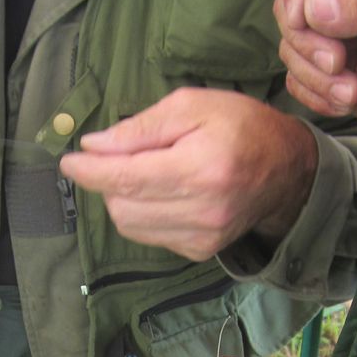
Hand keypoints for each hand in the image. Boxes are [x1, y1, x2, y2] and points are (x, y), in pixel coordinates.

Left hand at [58, 88, 316, 261]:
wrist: (288, 171)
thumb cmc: (240, 126)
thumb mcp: (192, 106)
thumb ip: (140, 128)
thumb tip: (93, 147)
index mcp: (200, 168)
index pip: (126, 178)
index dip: (89, 171)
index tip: (68, 161)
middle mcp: (201, 210)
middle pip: (121, 206)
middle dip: (107, 181)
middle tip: (121, 156)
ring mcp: (202, 237)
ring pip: (130, 225)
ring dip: (123, 198)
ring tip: (145, 173)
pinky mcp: (200, 250)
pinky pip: (149, 236)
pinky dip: (143, 214)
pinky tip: (163, 193)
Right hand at [275, 0, 356, 135]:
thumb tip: (312, 6)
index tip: (299, 22)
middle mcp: (342, 2)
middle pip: (291, 10)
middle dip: (307, 44)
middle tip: (337, 64)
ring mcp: (332, 39)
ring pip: (291, 50)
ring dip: (316, 78)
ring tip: (351, 93)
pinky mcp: (326, 74)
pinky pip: (297, 82)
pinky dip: (315, 97)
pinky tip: (346, 103)